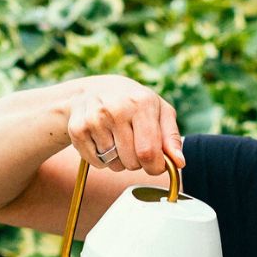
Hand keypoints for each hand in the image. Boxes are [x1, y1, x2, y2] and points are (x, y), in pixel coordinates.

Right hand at [64, 75, 183, 176]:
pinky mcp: (77, 129)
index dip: (155, 167)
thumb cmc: (134, 104)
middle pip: (132, 162)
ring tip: (117, 140)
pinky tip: (103, 140)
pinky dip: (102, 159)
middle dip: (137, 163)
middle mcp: (116, 108)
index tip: (156, 165)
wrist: (94, 90)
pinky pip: (97, 162)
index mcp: (141, 103)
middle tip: (134, 145)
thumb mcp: (159, 112)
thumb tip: (178, 163)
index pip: (149, 153)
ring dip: (119, 161)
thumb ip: (171, 138)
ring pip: (114, 164)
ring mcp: (94, 118)